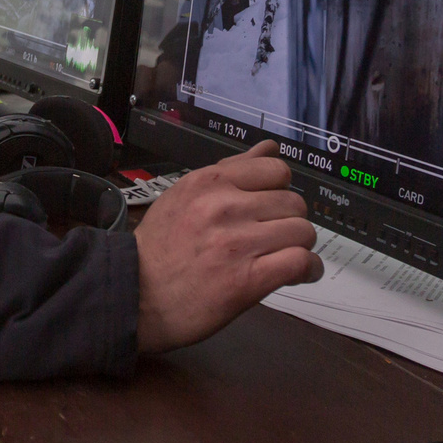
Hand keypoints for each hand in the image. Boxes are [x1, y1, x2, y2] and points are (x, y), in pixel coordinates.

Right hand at [133, 141, 321, 353]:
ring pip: (302, 231)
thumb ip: (231, 171)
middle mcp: (224, 207)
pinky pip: (300, 262)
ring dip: (299, 246)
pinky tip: (298, 274)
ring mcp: (237, 243)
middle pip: (293, 202)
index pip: (276, 170)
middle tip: (276, 238)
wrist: (134, 295)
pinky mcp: (247, 280)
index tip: (272, 208)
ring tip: (285, 256)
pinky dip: (308, 270)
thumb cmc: (159, 247)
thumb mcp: (185, 196)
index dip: (280, 190)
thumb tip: (270, 147)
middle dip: (290, 220)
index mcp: (209, 182)